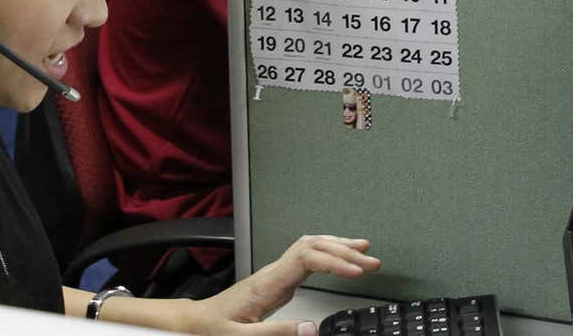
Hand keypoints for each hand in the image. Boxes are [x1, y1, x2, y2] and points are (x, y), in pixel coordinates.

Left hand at [180, 236, 379, 334]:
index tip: (357, 271)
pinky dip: (327, 252)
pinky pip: (306, 257)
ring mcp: (276, 272)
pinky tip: (340, 255)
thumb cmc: (217, 328)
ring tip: (366, 250)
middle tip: (373, 262)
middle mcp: (273, 272)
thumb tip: (311, 328)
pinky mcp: (279, 278)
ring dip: (338, 246)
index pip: (306, 259)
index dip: (334, 261)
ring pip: (309, 246)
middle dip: (344, 250)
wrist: (200, 320)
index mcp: (267, 283)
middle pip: (312, 246)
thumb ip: (275, 332)